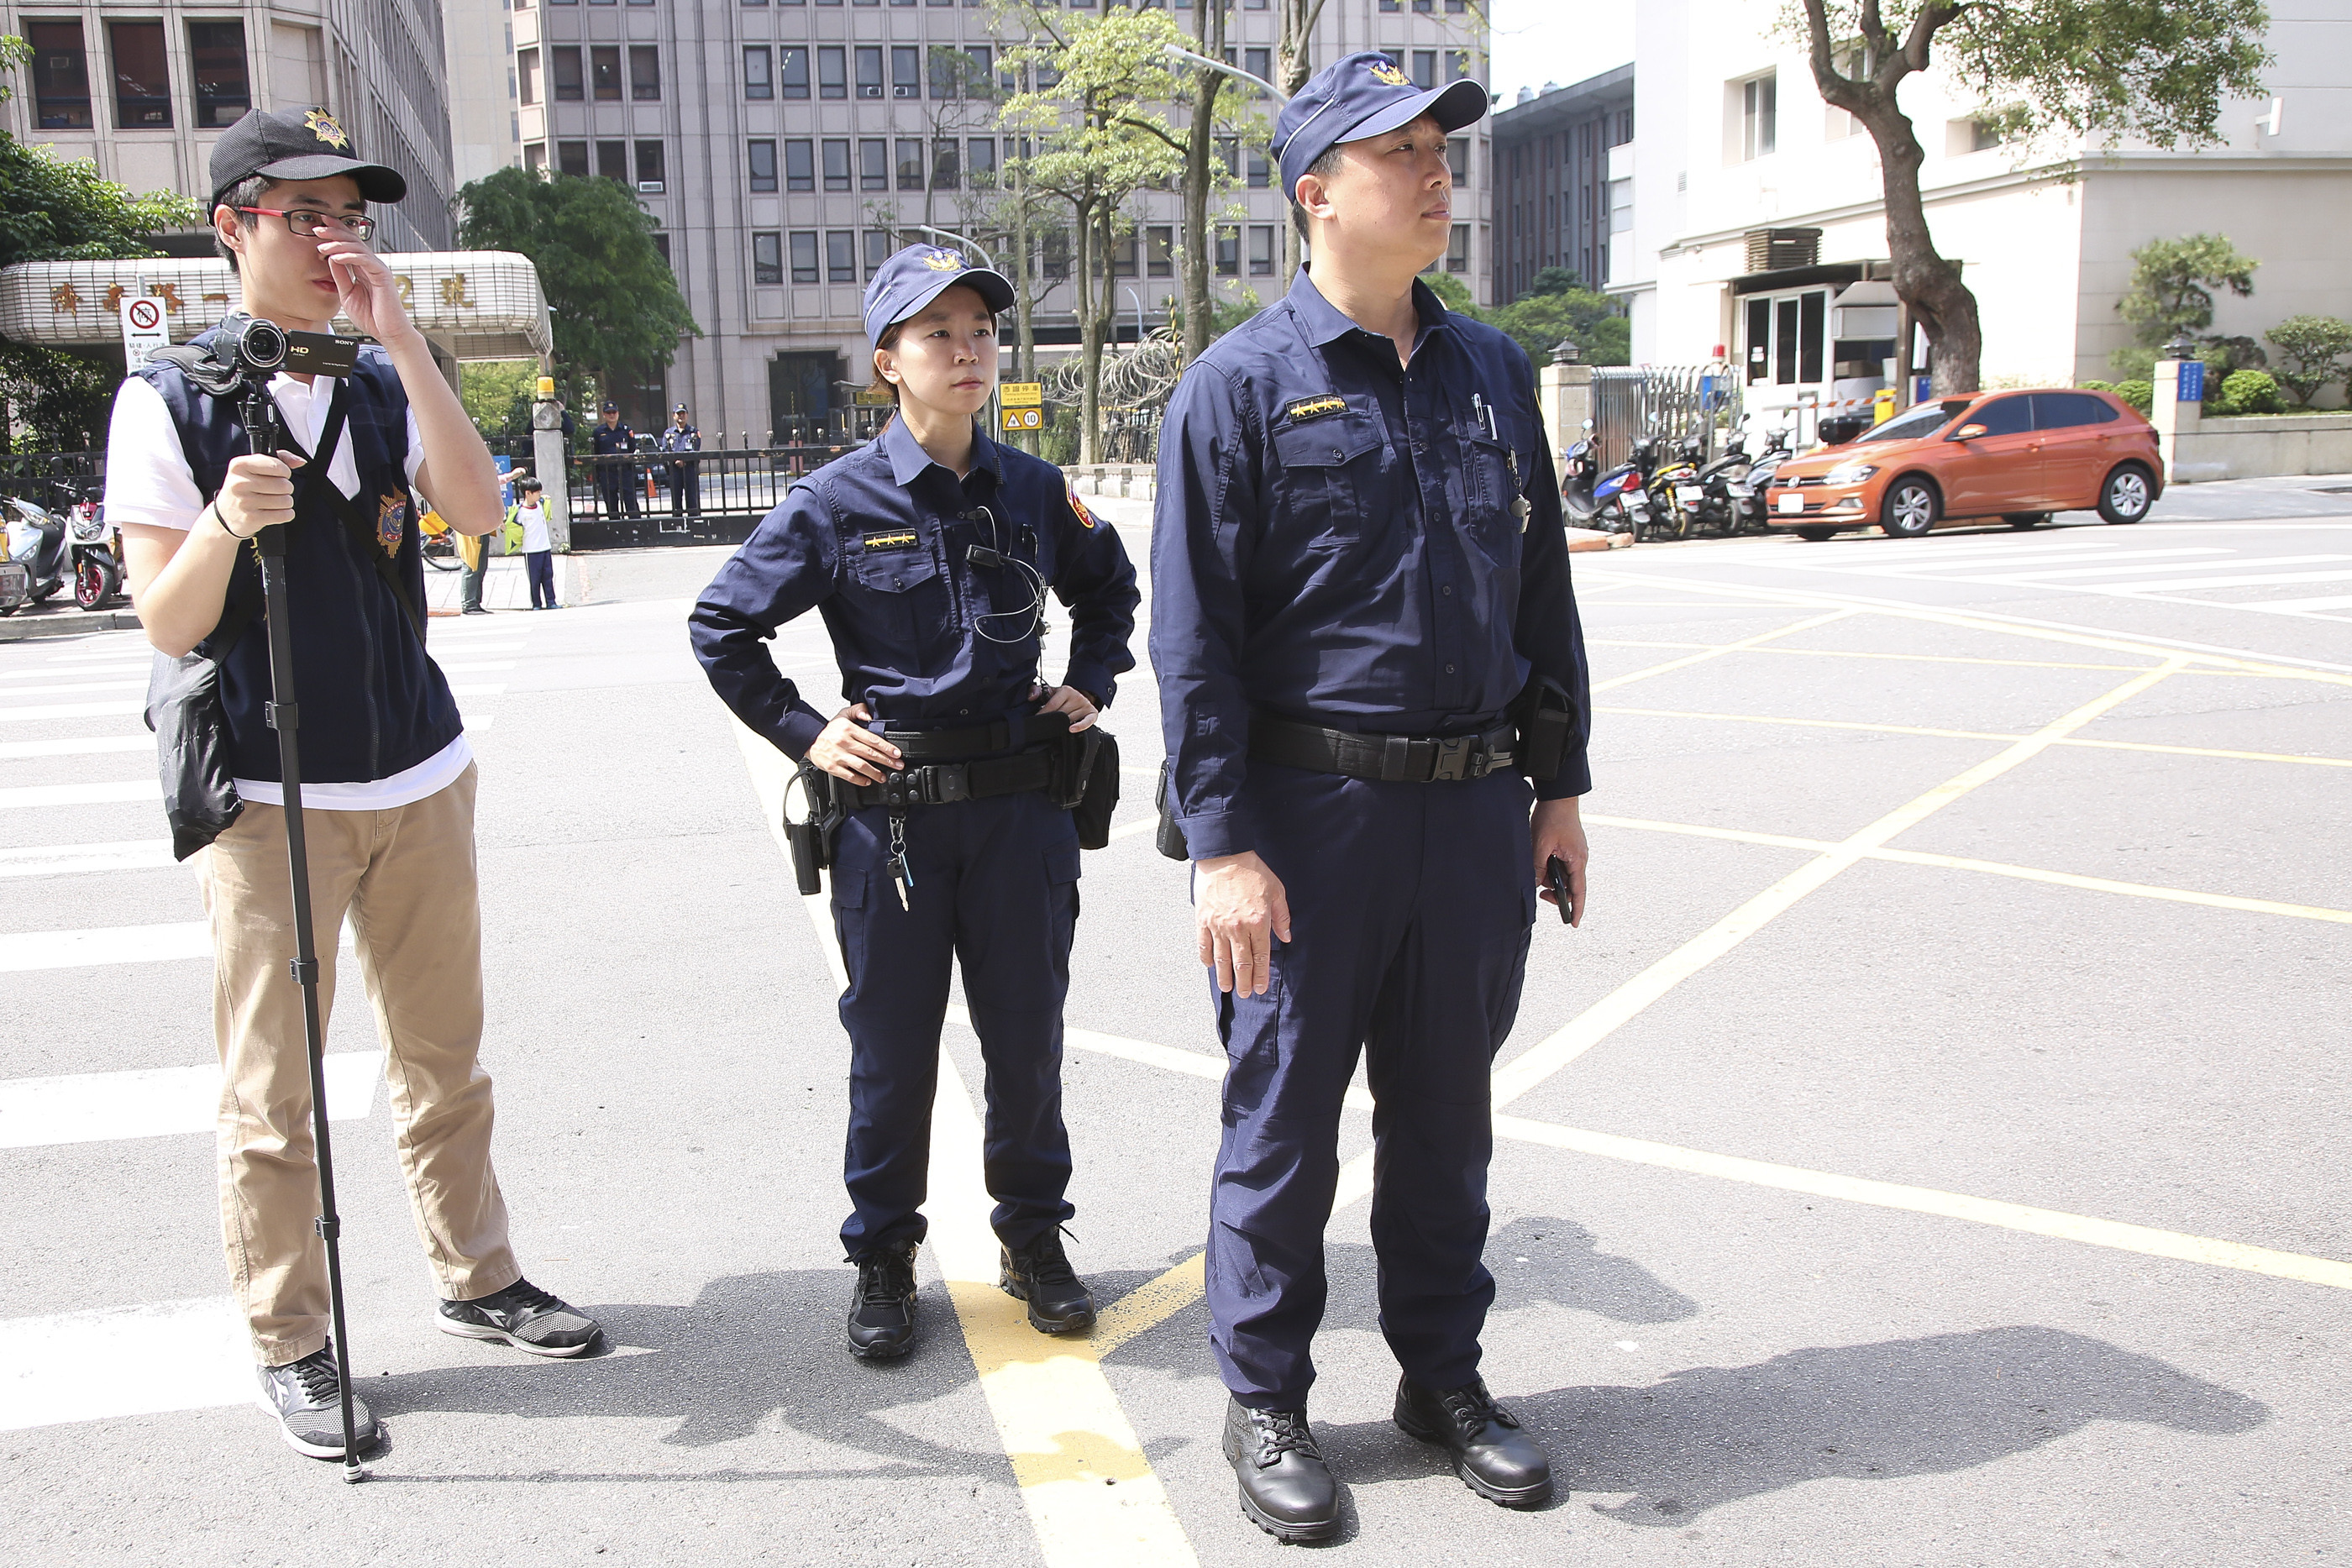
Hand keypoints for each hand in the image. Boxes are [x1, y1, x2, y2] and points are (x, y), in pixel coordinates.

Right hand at [215, 451, 304, 537]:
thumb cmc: (244, 487)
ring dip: (285, 501)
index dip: (285, 471)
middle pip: (284, 485)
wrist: (225, 514)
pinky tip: (274, 511)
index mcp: (240, 465)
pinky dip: (285, 514)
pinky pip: (284, 515)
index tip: (280, 474)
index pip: (277, 466)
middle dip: (286, 488)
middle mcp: (240, 483)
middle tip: (277, 490)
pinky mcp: (252, 518)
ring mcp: (245, 502)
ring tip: (274, 501)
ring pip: (286, 500)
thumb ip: (280, 459)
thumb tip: (300, 461)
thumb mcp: (254, 467)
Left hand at [315, 237, 417, 348]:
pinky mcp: (382, 275)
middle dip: (334, 232)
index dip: (335, 233)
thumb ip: (340, 276)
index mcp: (362, 269)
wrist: (388, 332)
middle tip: (318, 228)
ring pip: (357, 247)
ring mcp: (377, 269)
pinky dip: (350, 256)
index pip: (348, 245)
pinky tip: (337, 257)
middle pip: (352, 240)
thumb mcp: (347, 294)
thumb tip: (331, 259)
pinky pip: (365, 260)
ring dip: (338, 244)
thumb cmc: (372, 317)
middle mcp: (371, 265)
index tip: (320, 226)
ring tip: (322, 246)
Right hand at [808, 703, 901, 785]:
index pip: (872, 739)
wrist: (810, 739)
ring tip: (883, 776)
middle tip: (897, 766)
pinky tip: (867, 781)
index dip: (886, 747)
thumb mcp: (843, 714)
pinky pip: (848, 775)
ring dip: (875, 773)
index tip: (896, 753)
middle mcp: (844, 742)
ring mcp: (838, 756)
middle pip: (870, 753)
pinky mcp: (832, 767)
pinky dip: (859, 780)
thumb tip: (870, 716)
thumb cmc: (829, 730)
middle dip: (886, 761)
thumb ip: (858, 710)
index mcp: (849, 729)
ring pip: (861, 766)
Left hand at [1033, 682, 1099, 732]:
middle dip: (1052, 720)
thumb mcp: (1050, 691)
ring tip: (1056, 728)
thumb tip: (1031, 697)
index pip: (1053, 704)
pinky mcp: (1092, 713)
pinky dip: (1080, 726)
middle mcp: (1077, 696)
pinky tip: (1072, 730)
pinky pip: (1087, 721)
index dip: (1043, 713)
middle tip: (1044, 726)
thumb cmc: (1062, 697)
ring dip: (1063, 725)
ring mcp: (1085, 705)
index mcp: (1066, 690)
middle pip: (1062, 713)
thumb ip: (1037, 691)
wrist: (1079, 697)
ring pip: (1071, 719)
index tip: (1036, 719)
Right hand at [1195, 851, 1290, 996]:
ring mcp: (1218, 925)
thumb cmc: (1252, 870)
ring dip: (1225, 976)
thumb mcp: (1277, 891)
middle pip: (1241, 963)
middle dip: (1244, 982)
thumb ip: (1282, 917)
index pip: (1261, 956)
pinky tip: (1210, 966)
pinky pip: (1204, 944)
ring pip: (1222, 958)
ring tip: (1227, 988)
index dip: (1261, 975)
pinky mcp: (1203, 919)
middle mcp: (1237, 928)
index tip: (1261, 987)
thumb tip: (1286, 937)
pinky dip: (1206, 957)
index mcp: (1258, 922)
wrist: (1224, 855)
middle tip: (1245, 994)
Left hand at [1532, 795, 1589, 928]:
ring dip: (1551, 877)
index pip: (1578, 891)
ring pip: (1563, 875)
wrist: (1558, 796)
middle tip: (1541, 894)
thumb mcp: (1541, 845)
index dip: (1575, 909)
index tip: (1572, 923)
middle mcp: (1579, 859)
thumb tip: (1537, 884)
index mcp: (1577, 860)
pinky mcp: (1569, 847)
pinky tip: (1541, 860)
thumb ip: (1538, 867)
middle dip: (1556, 892)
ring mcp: (1575, 853)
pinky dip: (1551, 868)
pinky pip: (1561, 864)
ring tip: (1538, 867)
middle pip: (1570, 885)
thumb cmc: (1552, 818)